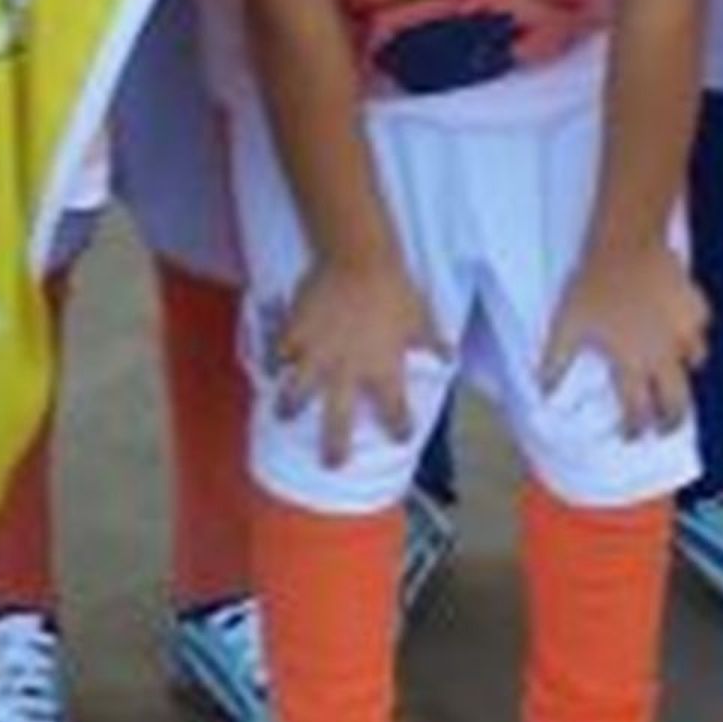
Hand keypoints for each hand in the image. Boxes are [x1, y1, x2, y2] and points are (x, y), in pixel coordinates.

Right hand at [269, 253, 437, 470]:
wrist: (357, 258)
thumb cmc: (394, 289)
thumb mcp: (420, 317)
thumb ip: (432, 342)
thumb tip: (450, 357)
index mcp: (383, 372)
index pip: (395, 413)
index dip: (399, 428)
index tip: (400, 438)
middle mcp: (348, 373)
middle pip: (338, 423)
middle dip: (334, 447)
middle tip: (332, 464)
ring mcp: (317, 356)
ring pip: (297, 394)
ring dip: (289, 408)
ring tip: (283, 416)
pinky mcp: (294, 334)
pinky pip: (279, 355)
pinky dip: (275, 362)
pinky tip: (272, 367)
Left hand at [540, 236, 708, 437]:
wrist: (627, 244)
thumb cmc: (594, 284)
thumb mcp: (567, 324)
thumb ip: (556, 362)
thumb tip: (543, 391)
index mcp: (632, 364)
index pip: (638, 412)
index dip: (635, 429)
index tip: (632, 436)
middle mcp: (663, 355)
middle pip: (677, 403)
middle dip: (672, 421)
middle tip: (666, 427)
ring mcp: (685, 331)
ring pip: (695, 362)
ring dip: (683, 370)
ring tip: (673, 368)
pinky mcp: (696, 307)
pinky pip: (700, 327)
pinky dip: (692, 332)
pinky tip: (680, 324)